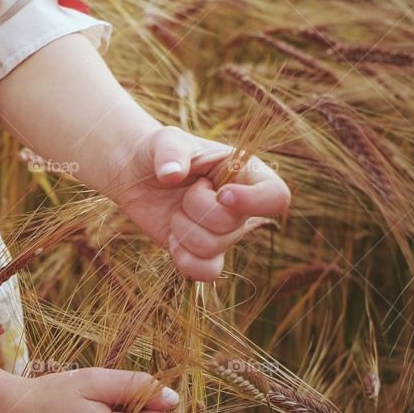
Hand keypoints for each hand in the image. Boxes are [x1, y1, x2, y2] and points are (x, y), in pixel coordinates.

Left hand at [107, 125, 290, 281]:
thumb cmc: (159, 151)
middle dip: (197, 209)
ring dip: (182, 229)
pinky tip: (172, 240)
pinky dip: (184, 260)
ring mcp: (223, 233)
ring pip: (212, 248)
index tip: (222, 193)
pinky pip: (206, 272)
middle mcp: (241, 207)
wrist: (136, 174)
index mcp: (246, 173)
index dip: (253, 201)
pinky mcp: (203, 253)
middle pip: (234, 226)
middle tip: (185, 190)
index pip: (276, 196)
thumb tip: (171, 174)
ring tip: (176, 210)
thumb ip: (170, 151)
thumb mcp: (164, 140)